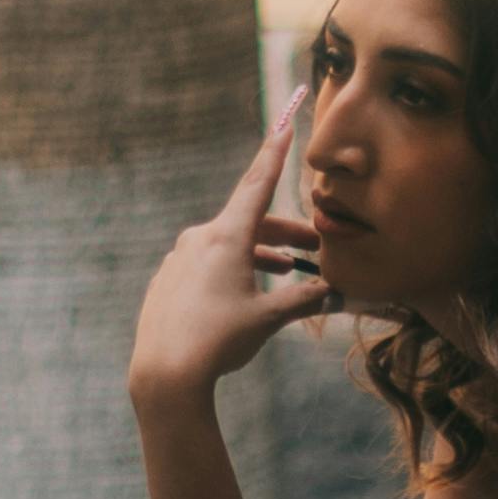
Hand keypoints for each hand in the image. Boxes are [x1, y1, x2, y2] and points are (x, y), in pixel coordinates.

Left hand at [130, 100, 331, 411]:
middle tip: (314, 247)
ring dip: (259, 254)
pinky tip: (243, 296)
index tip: (284, 126)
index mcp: (226, 237)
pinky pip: (206, 265)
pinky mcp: (167, 281)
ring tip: (285, 272)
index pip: (257, 185)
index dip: (275, 155)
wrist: (165, 372)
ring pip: (228, 245)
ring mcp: (179, 259)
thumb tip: (332, 292)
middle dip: (283, 233)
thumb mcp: (268, 319)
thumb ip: (302, 299)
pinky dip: (232, 271)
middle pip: (249, 222)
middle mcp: (199, 239)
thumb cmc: (220, 340)